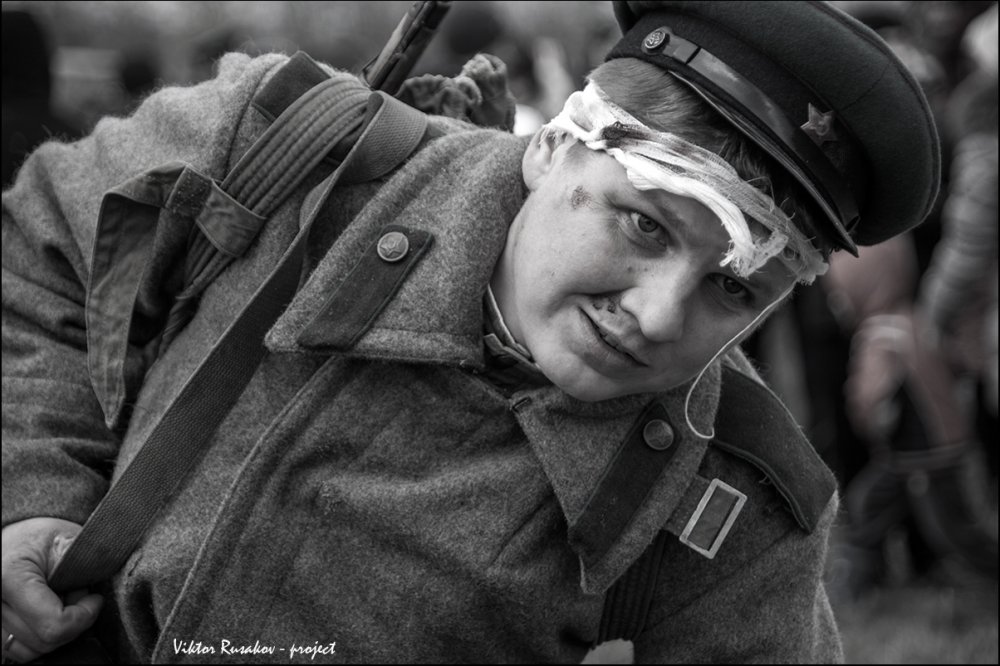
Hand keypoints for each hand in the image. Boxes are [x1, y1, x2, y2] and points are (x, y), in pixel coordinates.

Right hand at [1, 518, 102, 662]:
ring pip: (33, 650)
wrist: (14, 539)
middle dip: (73, 620)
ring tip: (62, 601)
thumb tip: (100, 594)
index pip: (54, 624)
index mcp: (10, 577)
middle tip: (78, 593)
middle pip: (45, 640)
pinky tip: (48, 613)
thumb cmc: (41, 537)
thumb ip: (86, 564)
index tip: (95, 599)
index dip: (84, 616)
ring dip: (57, 631)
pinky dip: (41, 637)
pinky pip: (21, 650)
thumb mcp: (68, 540)